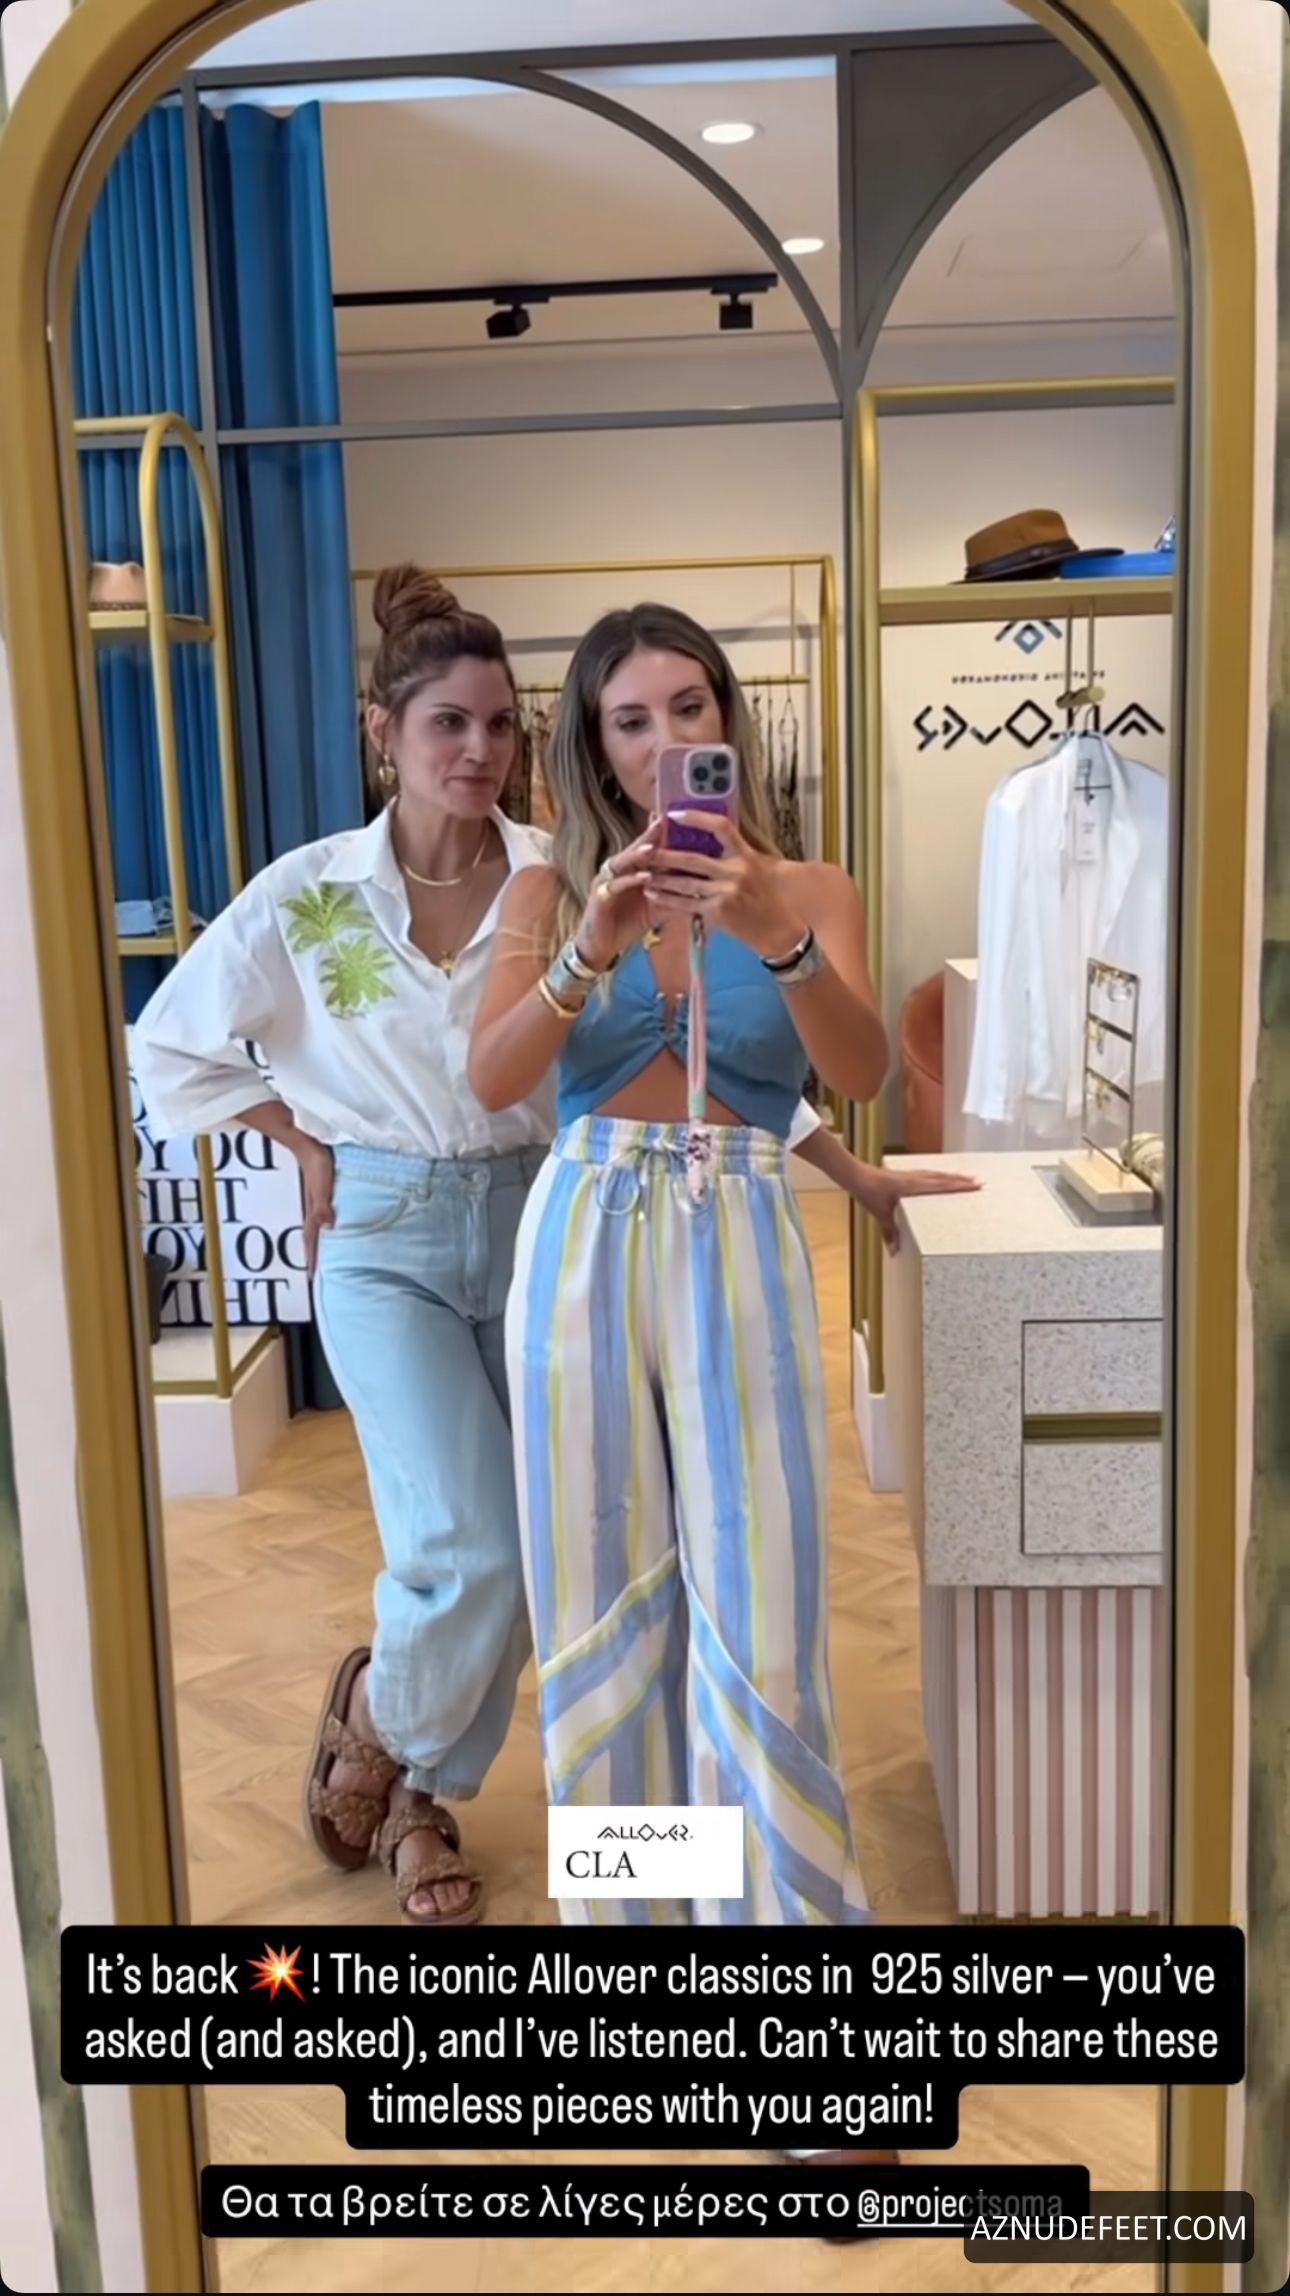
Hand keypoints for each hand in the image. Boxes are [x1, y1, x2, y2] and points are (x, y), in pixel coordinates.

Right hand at [296, 1137, 335, 1277]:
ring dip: (319, 1243)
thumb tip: (327, 1228)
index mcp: (314, 1211)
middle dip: (314, 1255)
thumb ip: (323, 1206)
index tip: (312, 1278)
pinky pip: (323, 1216)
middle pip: (313, 1237)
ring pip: (317, 1228)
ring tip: (323, 1256)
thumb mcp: (323, 1186)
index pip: (313, 1240)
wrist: (309, 1142)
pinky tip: (331, 1226)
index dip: (313, 1258)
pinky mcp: (323, 1192)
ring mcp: (317, 1200)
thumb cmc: (318, 1163)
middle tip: (316, 1273)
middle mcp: (315, 1209)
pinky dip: (325, 1226)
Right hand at [575, 821, 664, 970]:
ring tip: (654, 847)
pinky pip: (616, 884)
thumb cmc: (628, 923)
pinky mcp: (599, 895)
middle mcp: (619, 870)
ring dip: (638, 854)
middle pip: (636, 848)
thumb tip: (701, 892)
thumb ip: (674, 897)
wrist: (602, 945)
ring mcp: (607, 880)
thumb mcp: (657, 909)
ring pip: (623, 862)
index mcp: (633, 870)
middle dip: (650, 835)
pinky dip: (630, 880)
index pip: (649, 848)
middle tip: (665, 822)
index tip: (679, 822)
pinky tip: (643, 877)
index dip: (661, 835)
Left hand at [642, 814, 805, 956]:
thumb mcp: (757, 870)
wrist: (779, 931)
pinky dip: (668, 899)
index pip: (721, 827)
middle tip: (643, 850)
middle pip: (692, 857)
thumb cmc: (766, 900)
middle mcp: (736, 870)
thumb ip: (734, 856)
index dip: (696, 818)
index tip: (674, 814)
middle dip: (664, 854)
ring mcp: (727, 891)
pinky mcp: (719, 911)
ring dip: (660, 878)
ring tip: (642, 874)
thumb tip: (706, 841)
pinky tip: (653, 894)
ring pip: (685, 882)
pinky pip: (687, 903)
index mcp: (746, 855)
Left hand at [866, 1167, 979, 1255]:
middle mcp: (915, 1178)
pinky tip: (941, 1178)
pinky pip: (928, 1174)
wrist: (856, 1176)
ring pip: (936, 1174)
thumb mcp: (881, 1214)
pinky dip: (939, 1176)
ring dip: (952, 1176)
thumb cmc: (869, 1192)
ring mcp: (911, 1175)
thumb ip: (890, 1233)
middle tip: (979, 1182)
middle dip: (962, 1180)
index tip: (975, 1185)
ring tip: (967, 1178)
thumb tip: (895, 1251)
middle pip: (943, 1177)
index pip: (942, 1185)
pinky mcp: (905, 1176)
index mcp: (913, 1186)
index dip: (959, 1185)